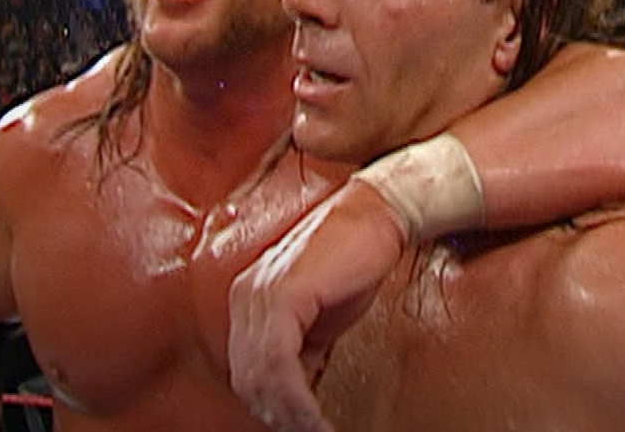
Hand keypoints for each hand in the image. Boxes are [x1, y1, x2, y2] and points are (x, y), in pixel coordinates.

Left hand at [228, 180, 405, 431]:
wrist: (379, 214)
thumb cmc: (356, 258)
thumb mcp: (323, 313)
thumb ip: (301, 345)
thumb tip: (296, 390)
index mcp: (249, 297)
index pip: (246, 367)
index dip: (270, 404)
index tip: (297, 427)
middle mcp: (245, 295)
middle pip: (246, 377)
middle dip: (277, 416)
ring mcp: (259, 294)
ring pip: (259, 378)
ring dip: (289, 417)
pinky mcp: (282, 297)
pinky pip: (279, 366)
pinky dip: (297, 402)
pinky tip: (316, 419)